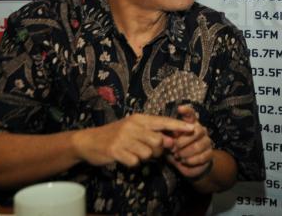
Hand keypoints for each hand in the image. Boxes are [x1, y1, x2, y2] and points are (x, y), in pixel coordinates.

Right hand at [73, 113, 194, 166]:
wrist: (89, 141)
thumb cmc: (115, 134)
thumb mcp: (133, 128)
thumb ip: (151, 133)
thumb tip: (170, 142)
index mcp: (139, 119)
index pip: (163, 122)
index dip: (179, 126)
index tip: (193, 128)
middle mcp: (133, 126)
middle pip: (159, 141)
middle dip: (159, 151)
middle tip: (151, 152)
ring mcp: (124, 138)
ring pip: (148, 153)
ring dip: (145, 158)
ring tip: (135, 153)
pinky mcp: (116, 150)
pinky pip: (135, 161)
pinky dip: (133, 163)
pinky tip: (126, 158)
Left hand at [166, 105, 213, 179]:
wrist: (188, 164)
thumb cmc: (177, 149)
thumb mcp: (170, 142)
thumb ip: (169, 137)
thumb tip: (169, 137)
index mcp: (191, 124)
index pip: (191, 114)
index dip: (186, 110)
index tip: (179, 108)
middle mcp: (201, 130)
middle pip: (197, 131)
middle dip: (183, 141)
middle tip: (173, 148)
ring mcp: (206, 142)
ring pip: (198, 146)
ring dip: (185, 153)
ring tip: (178, 156)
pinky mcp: (209, 154)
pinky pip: (201, 157)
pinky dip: (190, 161)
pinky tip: (185, 161)